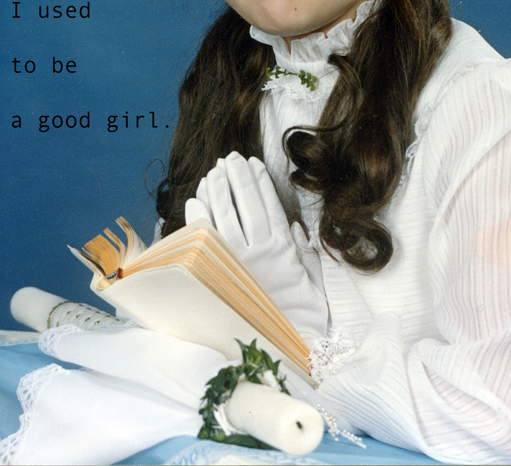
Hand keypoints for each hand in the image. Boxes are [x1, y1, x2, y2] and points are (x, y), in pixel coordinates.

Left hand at [185, 152, 328, 342]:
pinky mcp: (217, 276)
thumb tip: (296, 229)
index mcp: (283, 250)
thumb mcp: (314, 284)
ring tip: (213, 171)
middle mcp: (257, 252)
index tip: (252, 163)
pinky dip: (198, 217)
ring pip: (222, 216)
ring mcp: (235, 263)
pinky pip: (203, 240)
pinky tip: (196, 198)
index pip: (269, 205)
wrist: (283, 352)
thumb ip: (306, 254)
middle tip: (229, 157)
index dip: (259, 181)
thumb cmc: (303, 319)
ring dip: (217, 190)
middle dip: (236, 177)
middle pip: (244, 204)